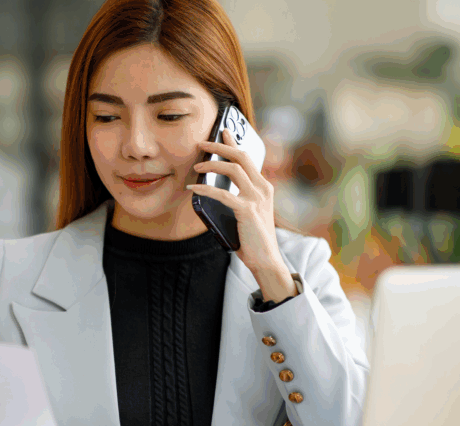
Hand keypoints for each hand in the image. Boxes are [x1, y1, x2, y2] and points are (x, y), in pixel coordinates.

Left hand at [188, 128, 295, 300]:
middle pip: (241, 157)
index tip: (223, 132)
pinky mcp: (247, 210)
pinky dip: (206, 189)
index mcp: (264, 187)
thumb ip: (238, 199)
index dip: (234, 143)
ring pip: (233, 169)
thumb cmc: (253, 239)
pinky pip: (222, 193)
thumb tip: (215, 189)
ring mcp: (257, 198)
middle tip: (202, 143)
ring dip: (212, 164)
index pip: (248, 158)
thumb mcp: (248, 213)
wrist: (265, 260)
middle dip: (220, 146)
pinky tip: (194, 189)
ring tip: (197, 166)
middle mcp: (263, 188)